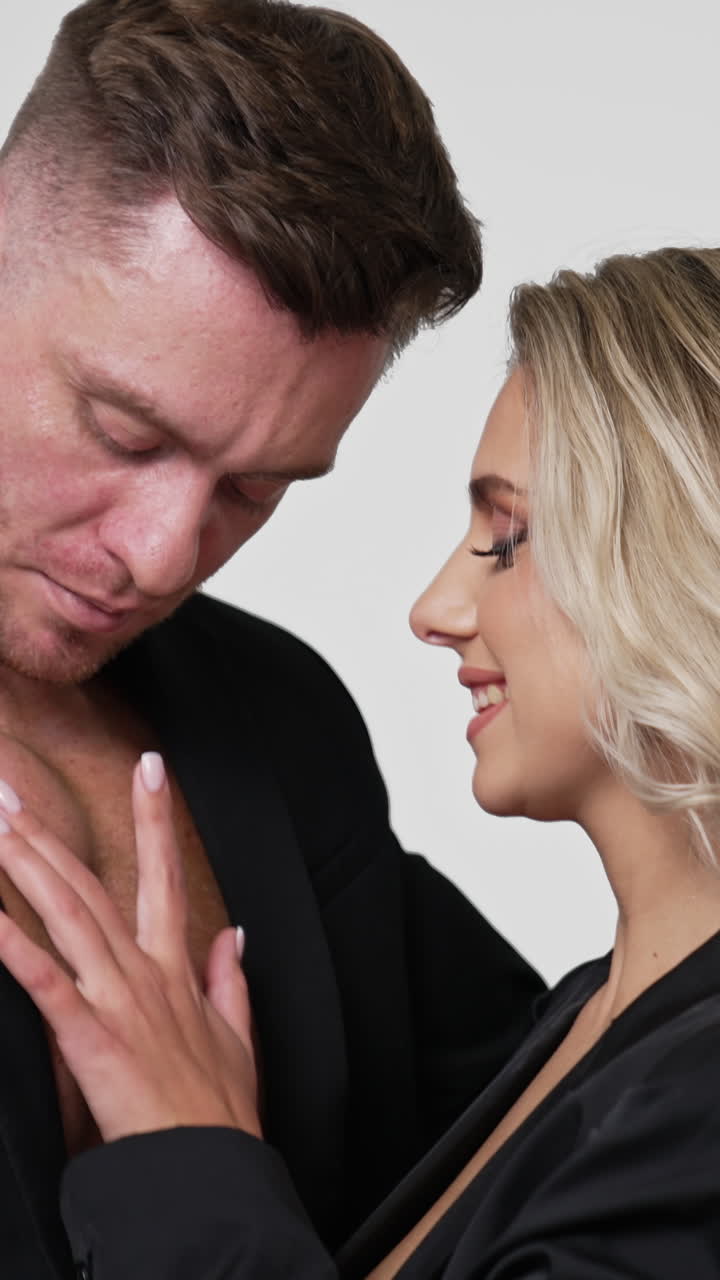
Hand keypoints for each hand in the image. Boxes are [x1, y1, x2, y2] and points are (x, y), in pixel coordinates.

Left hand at [0, 753, 260, 1143]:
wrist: (208, 1169)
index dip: (157, 819)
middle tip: (11, 792)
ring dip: (28, 866)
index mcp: (176, 969)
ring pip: (68, 915)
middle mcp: (144, 971)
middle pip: (93, 886)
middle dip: (49, 836)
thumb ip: (229, 980)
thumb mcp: (238, 1036)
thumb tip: (233, 935)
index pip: (166, 876)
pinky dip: (13, 946)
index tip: (152, 766)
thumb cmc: (218, 1111)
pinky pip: (46, 980)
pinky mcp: (91, 1035)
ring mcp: (118, 998)